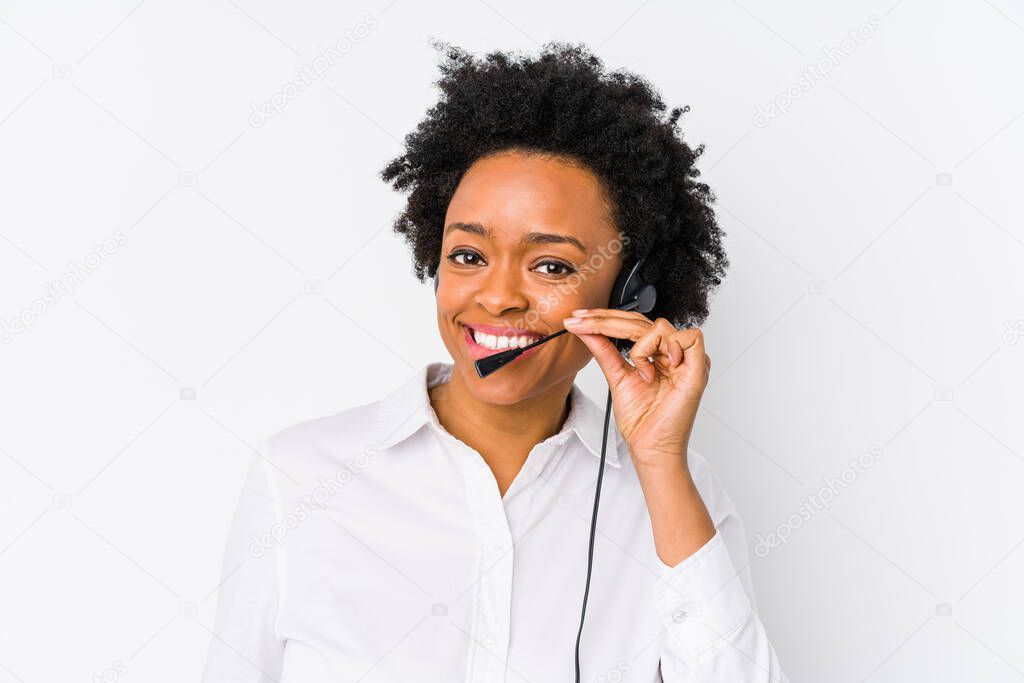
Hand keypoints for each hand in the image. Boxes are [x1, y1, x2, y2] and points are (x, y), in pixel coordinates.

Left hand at [563, 309, 710, 469]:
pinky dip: (665, 348)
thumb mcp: (616, 376)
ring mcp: (686, 361)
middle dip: (607, 320)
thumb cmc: (640, 419)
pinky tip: (653, 369)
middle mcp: (673, 354)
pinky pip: (688, 338)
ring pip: (661, 326)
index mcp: (657, 355)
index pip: (633, 324)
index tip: (577, 320)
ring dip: (640, 346)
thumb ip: (604, 350)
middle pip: (642, 320)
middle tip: (580, 322)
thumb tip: (585, 329)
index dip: (606, 318)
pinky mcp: (698, 369)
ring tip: (639, 372)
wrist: (649, 446)